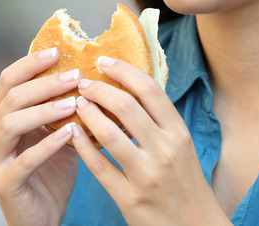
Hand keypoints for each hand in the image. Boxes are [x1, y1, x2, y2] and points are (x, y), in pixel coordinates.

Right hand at [0, 47, 81, 225]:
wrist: (42, 217)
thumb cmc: (52, 173)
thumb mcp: (59, 133)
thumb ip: (65, 108)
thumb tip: (93, 75)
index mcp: (1, 118)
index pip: (8, 81)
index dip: (30, 63)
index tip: (58, 51)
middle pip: (11, 98)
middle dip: (44, 84)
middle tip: (75, 75)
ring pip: (10, 124)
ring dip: (44, 110)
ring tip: (74, 103)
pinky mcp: (3, 183)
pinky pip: (23, 160)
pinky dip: (48, 145)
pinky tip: (71, 134)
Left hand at [71, 56, 230, 225]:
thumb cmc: (185, 185)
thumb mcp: (182, 148)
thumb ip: (160, 122)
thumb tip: (131, 89)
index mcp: (179, 133)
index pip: (150, 90)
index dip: (123, 71)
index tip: (104, 61)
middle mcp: (165, 151)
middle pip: (126, 106)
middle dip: (99, 89)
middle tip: (83, 82)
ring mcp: (147, 176)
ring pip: (108, 134)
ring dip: (87, 114)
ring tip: (77, 104)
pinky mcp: (130, 198)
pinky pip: (98, 166)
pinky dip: (82, 146)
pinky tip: (72, 133)